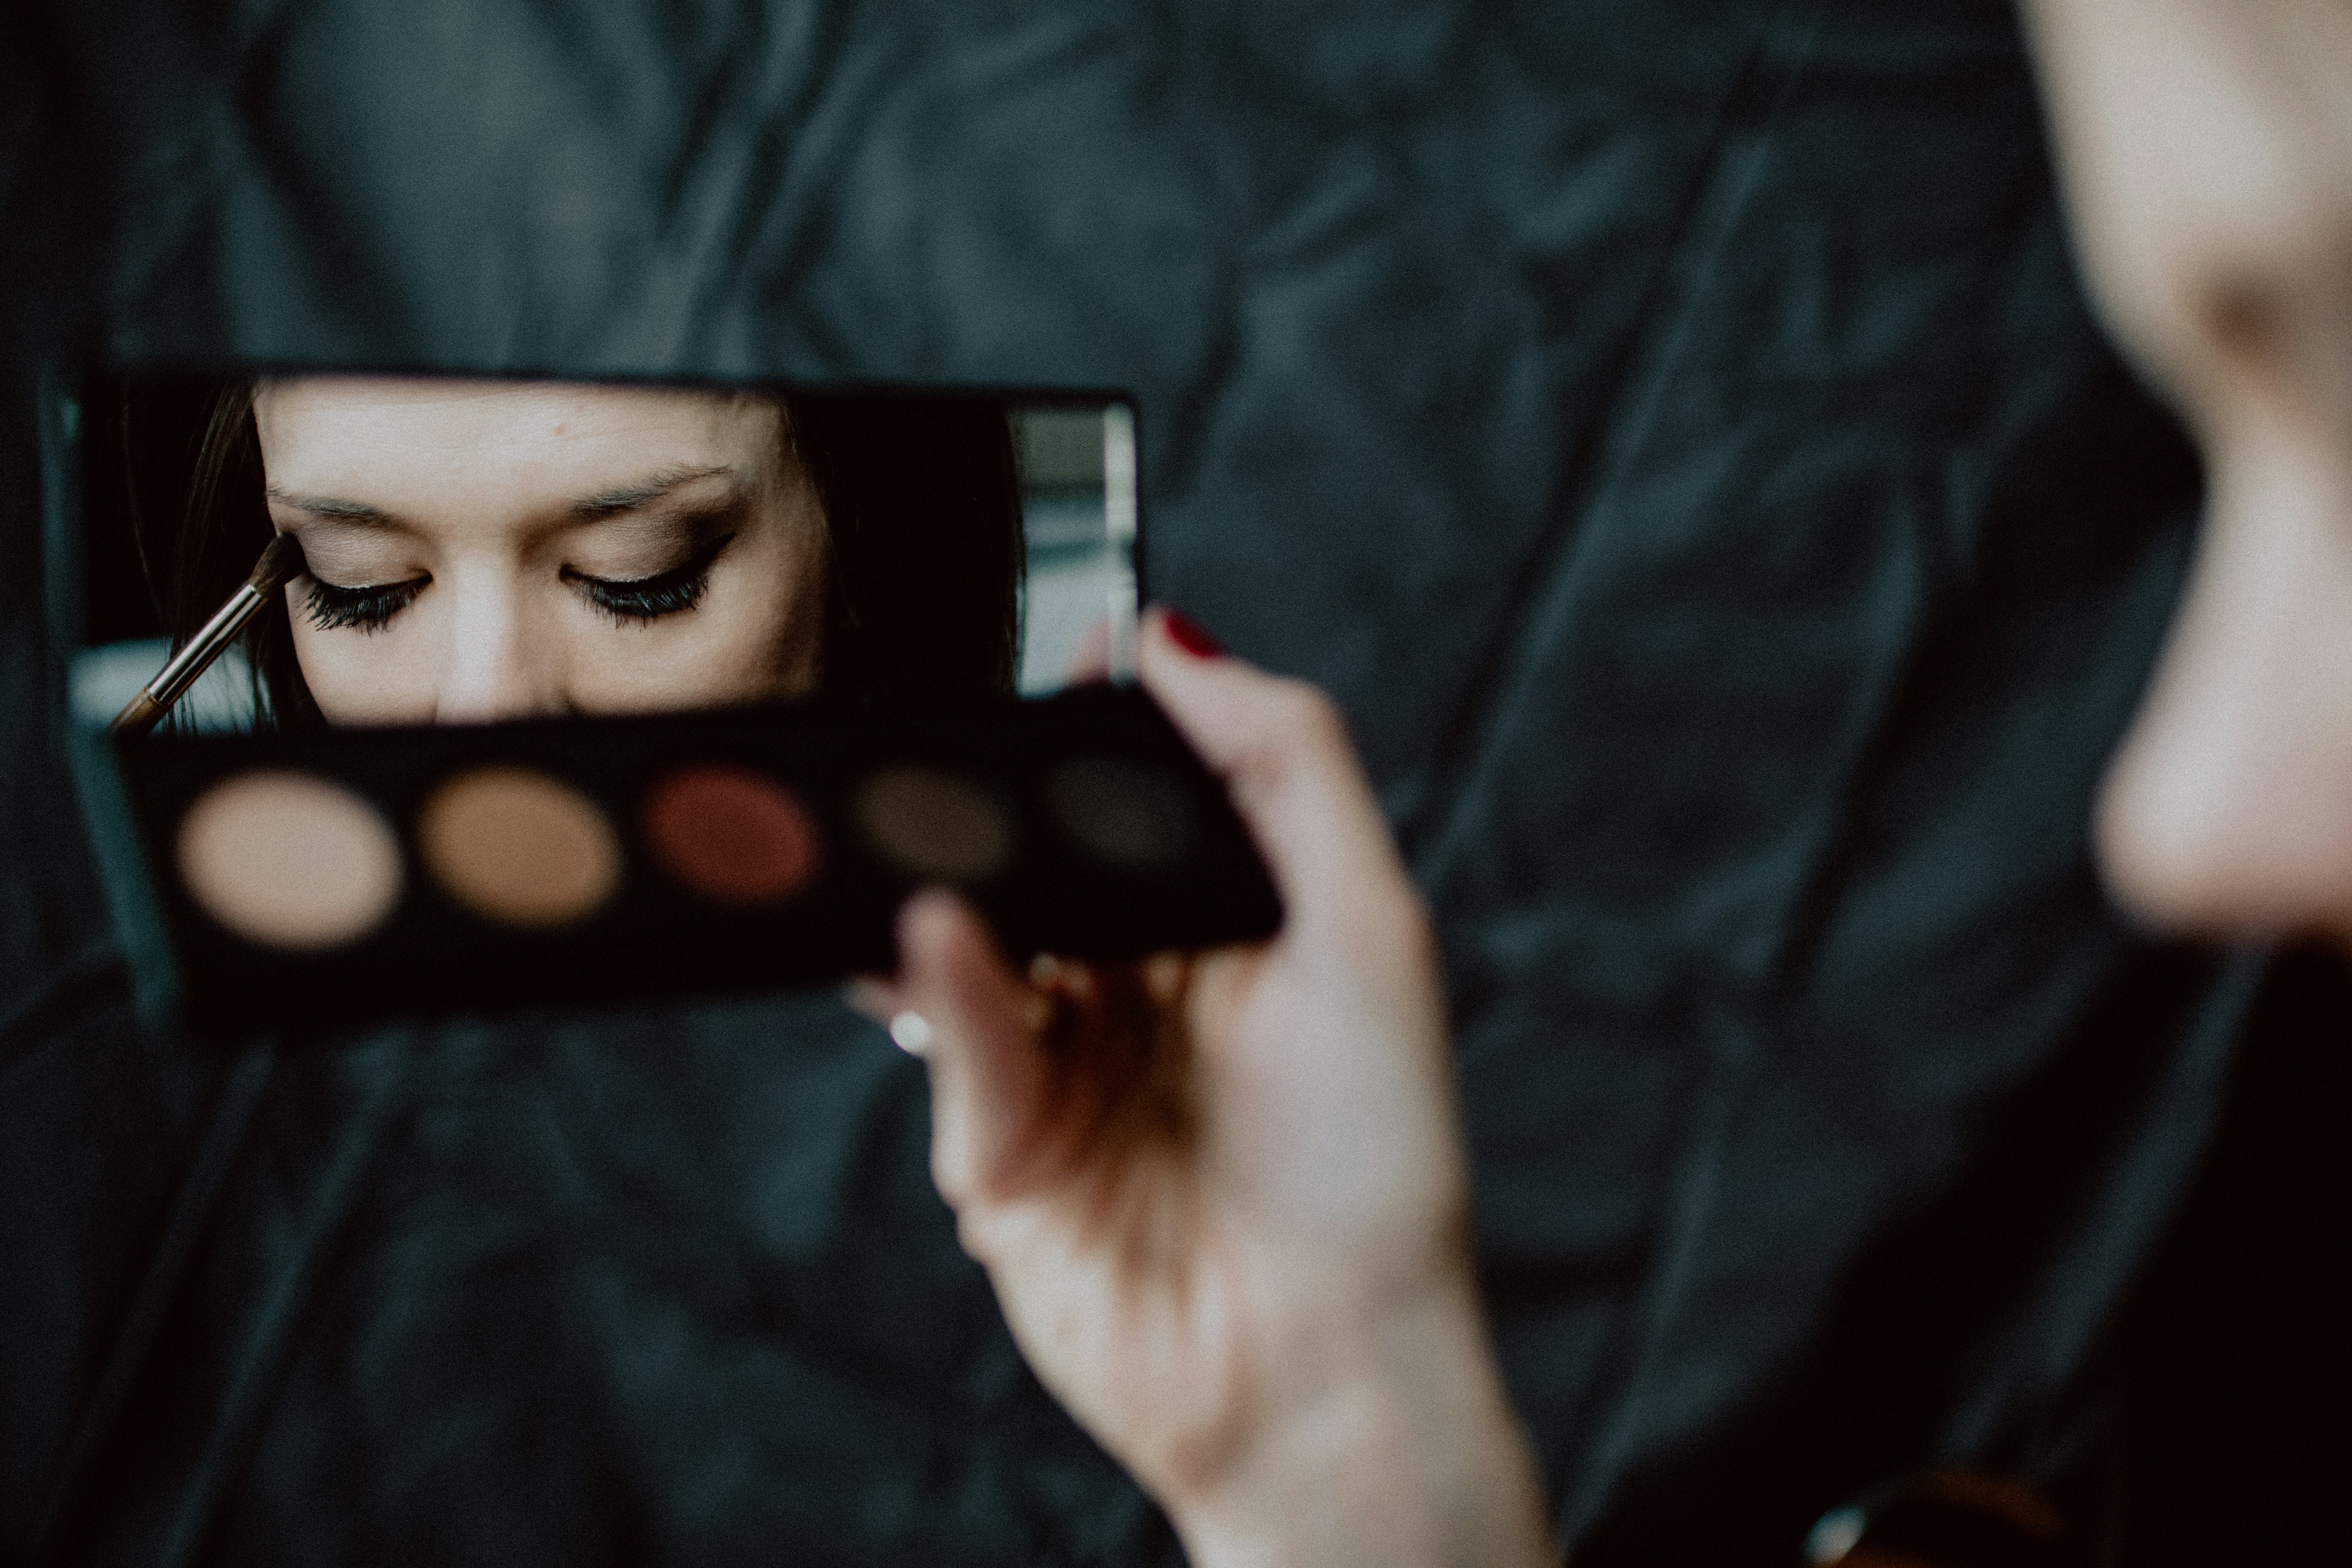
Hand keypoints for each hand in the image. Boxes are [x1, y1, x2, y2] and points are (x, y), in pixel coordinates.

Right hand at [859, 610, 1555, 1567]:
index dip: (1092, 725)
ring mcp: (1063, 1068)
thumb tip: (1174, 638)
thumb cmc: (1376, 1165)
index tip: (1053, 648)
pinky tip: (942, 930)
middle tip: (957, 738)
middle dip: (998, 803)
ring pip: (975, 939)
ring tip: (926, 830)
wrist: (1324, 1368)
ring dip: (952, 881)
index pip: (1134, 796)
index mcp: (1229, 930)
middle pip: (1041, 859)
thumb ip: (1285, 762)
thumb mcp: (1368, 927)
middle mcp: (1141, 992)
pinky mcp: (1000, 1150)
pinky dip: (944, 979)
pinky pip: (959, 1036)